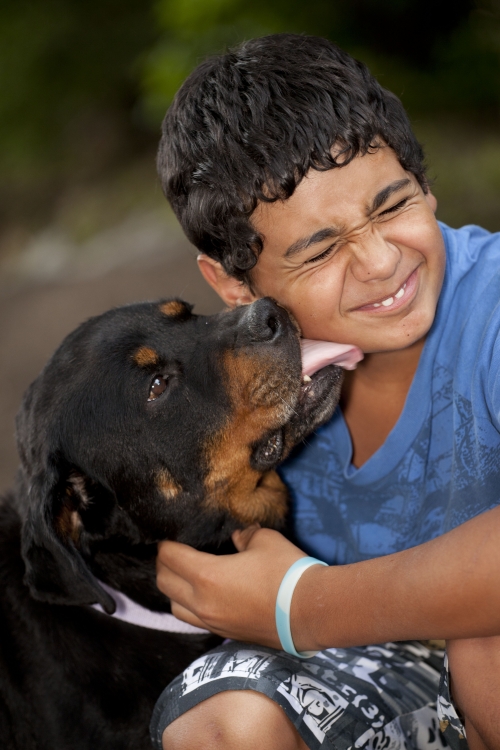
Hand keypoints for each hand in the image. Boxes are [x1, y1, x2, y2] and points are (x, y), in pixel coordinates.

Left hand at [156, 527, 308, 648]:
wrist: (310, 612)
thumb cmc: (286, 572)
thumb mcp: (265, 540)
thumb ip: (244, 535)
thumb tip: (236, 537)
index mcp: (207, 576)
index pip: (170, 558)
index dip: (165, 544)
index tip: (170, 536)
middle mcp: (202, 603)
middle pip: (164, 583)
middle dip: (164, 564)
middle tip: (174, 551)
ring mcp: (212, 622)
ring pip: (175, 606)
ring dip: (174, 588)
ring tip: (185, 575)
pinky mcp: (224, 634)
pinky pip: (193, 619)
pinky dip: (190, 605)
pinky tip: (204, 594)